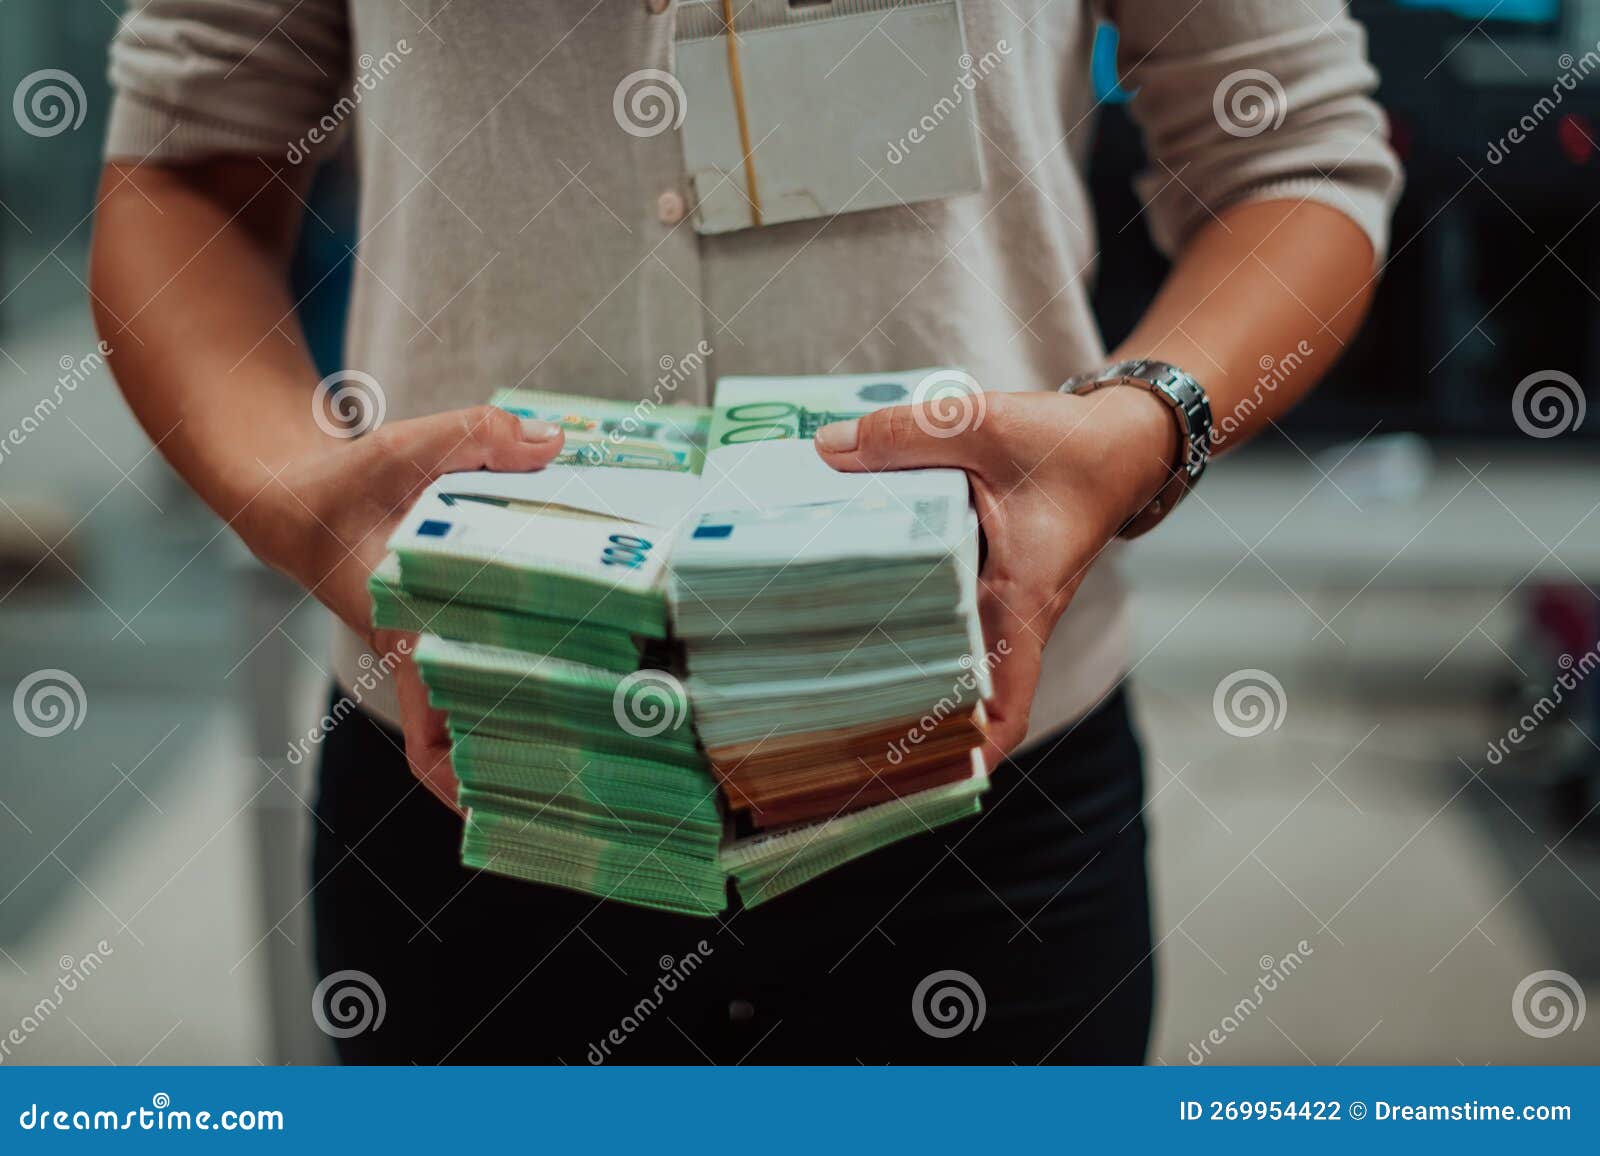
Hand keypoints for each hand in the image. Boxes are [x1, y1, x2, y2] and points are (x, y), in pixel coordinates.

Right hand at [249, 405, 563, 809]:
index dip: (465, 778)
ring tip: (600, 769)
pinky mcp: (449, 637)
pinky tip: (581, 704)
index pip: (431, 732)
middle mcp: (421, 656)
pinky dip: (516, 703)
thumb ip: (474, 441)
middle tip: (592, 793)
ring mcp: (434, 653)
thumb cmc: (344, 488)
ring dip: (523, 744)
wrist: (301, 506)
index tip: (510, 805)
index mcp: (405, 631)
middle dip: (518, 771)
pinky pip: (483, 687)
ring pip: (476, 722)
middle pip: (468, 746)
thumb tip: (551, 443)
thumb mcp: (401, 448)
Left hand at [815, 387, 1176, 763]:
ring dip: (906, 674)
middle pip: (964, 694)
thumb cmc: (1073, 446)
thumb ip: (906, 436)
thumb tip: (826, 451)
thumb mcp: (985, 425)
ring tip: (830, 694)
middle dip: (913, 723)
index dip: (973, 752)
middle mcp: (1013, 615)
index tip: (928, 782)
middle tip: (842, 741)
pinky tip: (850, 607)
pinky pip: (948, 616)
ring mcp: (1003, 602)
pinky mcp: (992, 579)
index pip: (1008, 703)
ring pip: (952, 656)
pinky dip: (911, 623)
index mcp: (1020, 598)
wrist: (1127, 440)